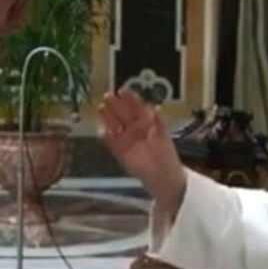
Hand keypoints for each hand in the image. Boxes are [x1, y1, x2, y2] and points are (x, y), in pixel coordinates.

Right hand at [98, 90, 185, 213]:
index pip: (136, 107)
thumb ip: (160, 122)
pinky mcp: (119, 151)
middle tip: (107, 96)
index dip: (129, 99)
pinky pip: (110, 141)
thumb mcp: (164, 136)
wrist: (163, 177)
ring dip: (108, 117)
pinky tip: (102, 130)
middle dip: (115, 104)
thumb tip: (157, 107)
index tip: (122, 90)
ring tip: (101, 108)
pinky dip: (105, 136)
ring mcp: (126, 138)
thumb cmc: (166, 155)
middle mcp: (134, 128)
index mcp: (146, 122)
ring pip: (114, 124)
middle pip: (122, 113)